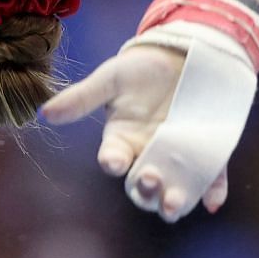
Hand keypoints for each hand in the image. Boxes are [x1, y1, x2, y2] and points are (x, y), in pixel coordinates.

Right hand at [40, 21, 258, 221]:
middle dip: (146, 190)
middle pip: (143, 186)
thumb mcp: (111, 78)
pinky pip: (211, 177)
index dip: (112, 161)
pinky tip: (214, 200)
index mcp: (122, 140)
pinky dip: (213, 191)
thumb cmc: (141, 67)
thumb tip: (44, 112)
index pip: (114, 158)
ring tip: (173, 204)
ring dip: (173, 201)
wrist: (182, 53)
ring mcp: (179, 156)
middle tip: (151, 180)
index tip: (114, 160)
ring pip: (174, 190)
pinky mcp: (208, 152)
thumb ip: (82, 98)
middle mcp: (149, 154)